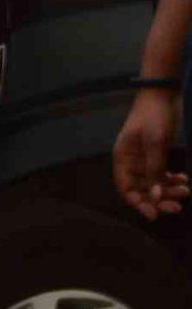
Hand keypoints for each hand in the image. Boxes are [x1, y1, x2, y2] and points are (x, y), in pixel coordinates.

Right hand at [114, 91, 189, 221]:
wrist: (163, 94)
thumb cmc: (153, 115)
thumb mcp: (155, 141)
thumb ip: (154, 168)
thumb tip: (156, 195)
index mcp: (122, 159)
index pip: (126, 188)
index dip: (138, 203)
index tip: (154, 214)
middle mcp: (131, 163)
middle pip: (142, 189)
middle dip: (158, 200)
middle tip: (176, 207)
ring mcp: (144, 160)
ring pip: (155, 184)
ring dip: (169, 191)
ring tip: (186, 191)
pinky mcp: (157, 156)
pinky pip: (163, 175)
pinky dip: (173, 180)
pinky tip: (184, 180)